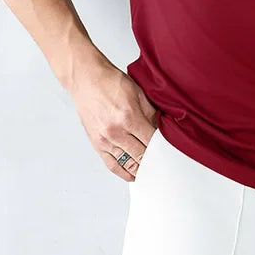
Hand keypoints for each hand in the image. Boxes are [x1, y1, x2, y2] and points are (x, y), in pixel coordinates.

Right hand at [68, 57, 158, 181]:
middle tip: (164, 162)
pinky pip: (111, 164)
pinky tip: (132, 174)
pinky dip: (123, 172)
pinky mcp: (96, 144)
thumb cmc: (110, 82)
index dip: (162, 148)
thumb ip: (150, 113)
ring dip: (141, 168)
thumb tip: (160, 128)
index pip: (151, 141)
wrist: (86, 79)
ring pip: (128, 163)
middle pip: (141, 155)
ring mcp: (105, 140)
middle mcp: (116, 131)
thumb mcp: (137, 92)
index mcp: (129, 117)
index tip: (169, 151)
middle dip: (154, 159)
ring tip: (152, 170)